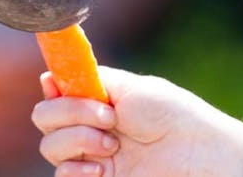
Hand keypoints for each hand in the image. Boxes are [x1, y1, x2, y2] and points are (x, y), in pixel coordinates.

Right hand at [32, 67, 242, 176]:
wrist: (199, 154)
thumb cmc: (173, 114)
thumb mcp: (133, 87)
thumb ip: (92, 82)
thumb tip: (50, 76)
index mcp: (96, 96)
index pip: (53, 90)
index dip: (52, 87)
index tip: (59, 85)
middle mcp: (87, 124)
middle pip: (44, 118)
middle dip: (68, 113)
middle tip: (108, 118)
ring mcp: (90, 153)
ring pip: (50, 147)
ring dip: (77, 140)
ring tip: (112, 144)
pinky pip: (63, 176)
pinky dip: (76, 170)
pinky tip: (101, 167)